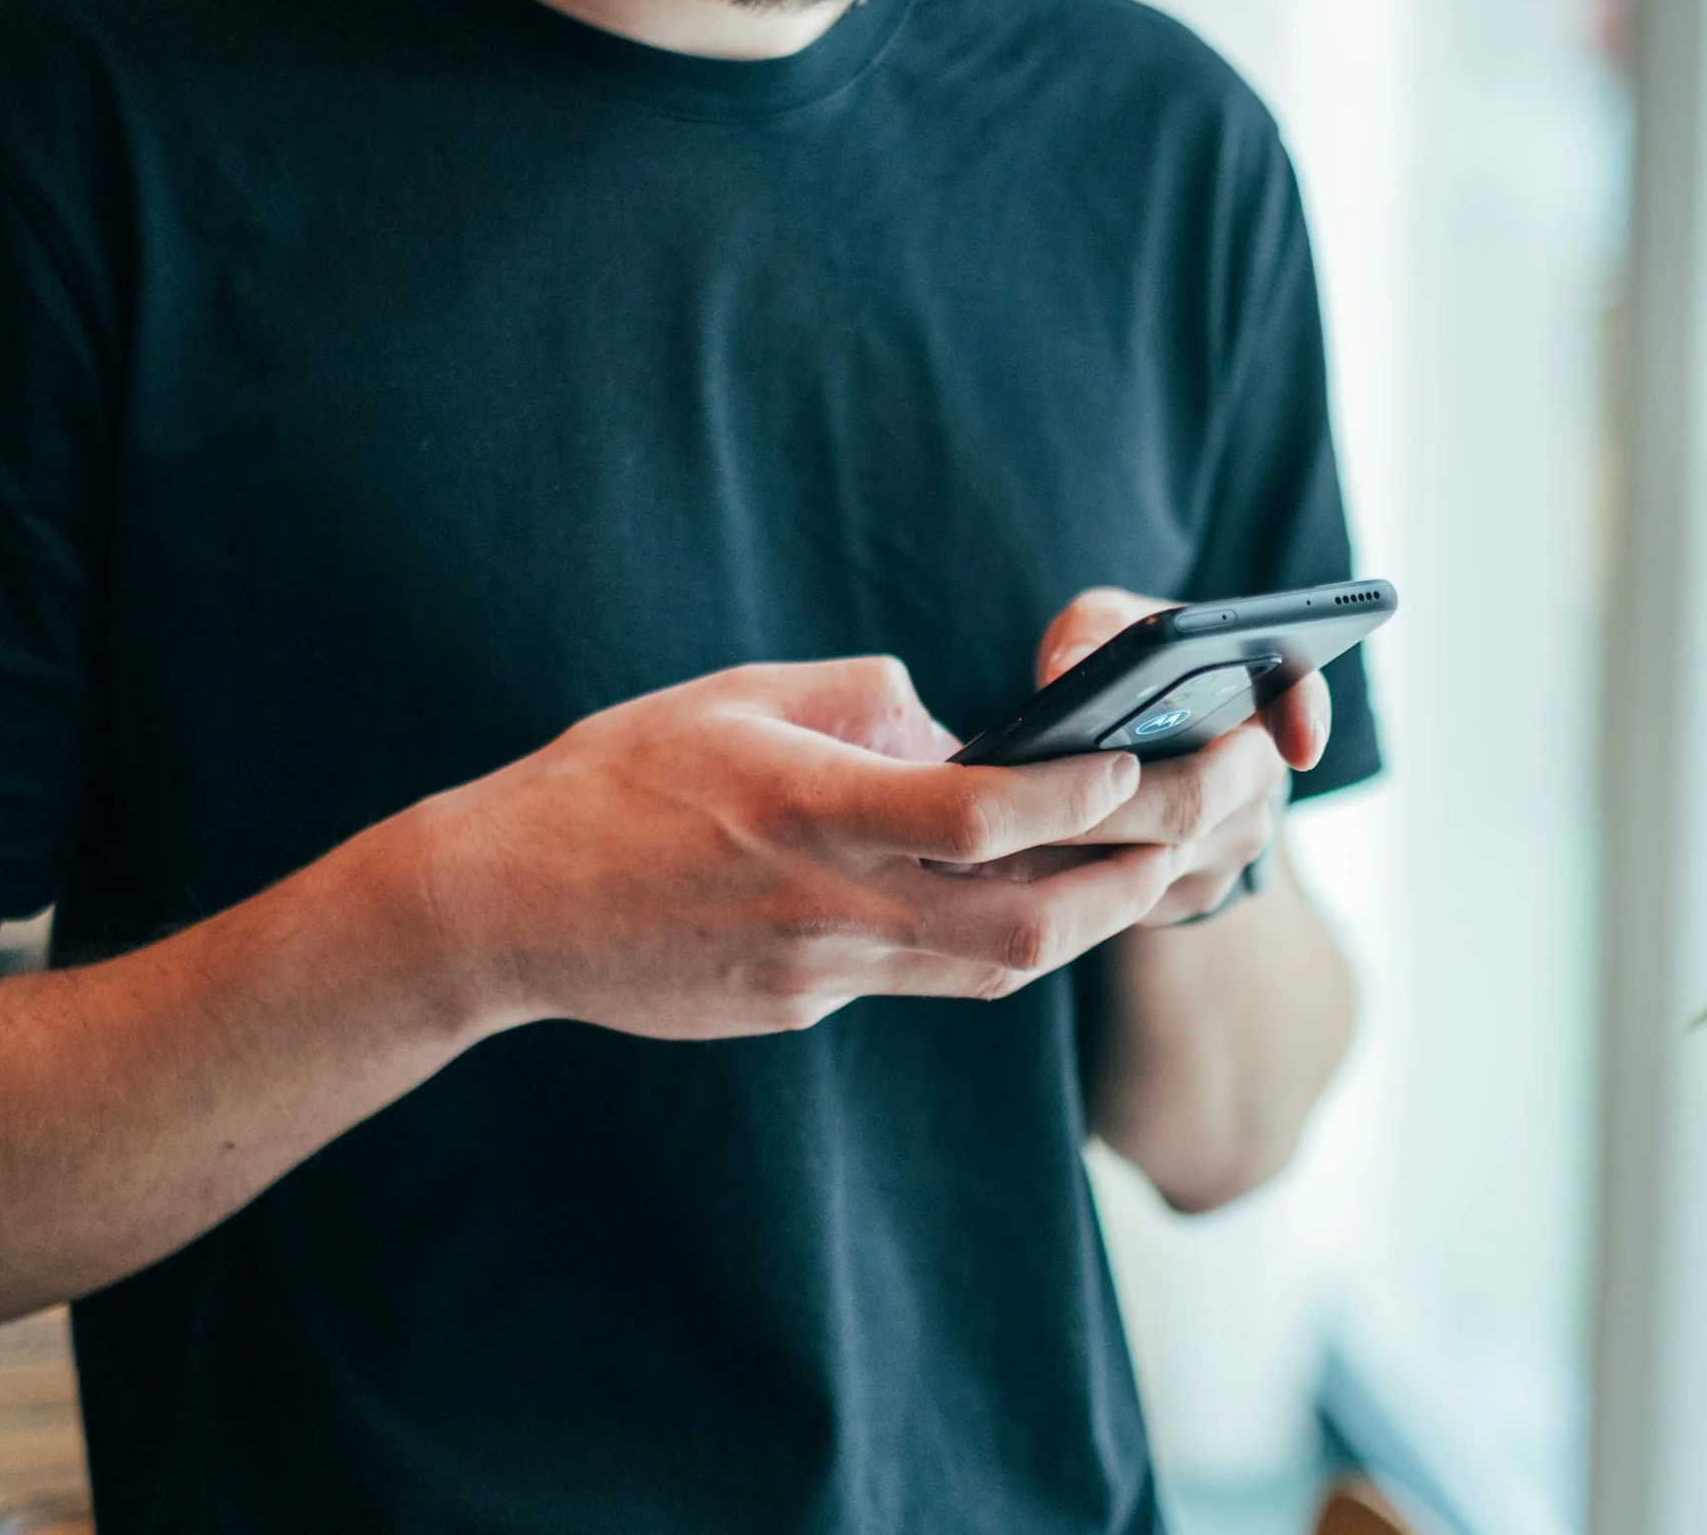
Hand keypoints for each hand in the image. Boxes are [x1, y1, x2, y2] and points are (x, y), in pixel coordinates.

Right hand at [386, 658, 1189, 1038]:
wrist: (503, 909)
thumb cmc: (609, 780)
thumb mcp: (732, 697)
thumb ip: (857, 702)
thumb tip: (949, 722)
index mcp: (810, 811)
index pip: (983, 816)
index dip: (1080, 794)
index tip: (1142, 758)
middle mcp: (829, 905)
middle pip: (1026, 924)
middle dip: (1133, 879)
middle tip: (1203, 825)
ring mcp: (819, 974)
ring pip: (995, 972)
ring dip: (1088, 922)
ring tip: (1149, 866)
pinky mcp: (802, 1009)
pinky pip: (928, 982)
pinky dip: (995, 942)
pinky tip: (1030, 903)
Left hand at [1024, 589, 1331, 927]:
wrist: (1123, 750)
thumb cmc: (1116, 673)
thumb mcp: (1102, 630)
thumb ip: (1091, 632)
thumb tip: (1066, 674)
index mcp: (1253, 692)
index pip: (1298, 694)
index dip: (1305, 718)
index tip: (1299, 747)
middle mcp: (1257, 772)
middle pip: (1195, 799)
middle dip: (1113, 803)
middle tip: (1041, 804)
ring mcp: (1231, 844)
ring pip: (1160, 858)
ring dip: (1085, 848)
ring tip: (1010, 833)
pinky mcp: (1193, 895)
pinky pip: (1136, 897)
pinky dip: (1077, 881)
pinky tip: (1023, 864)